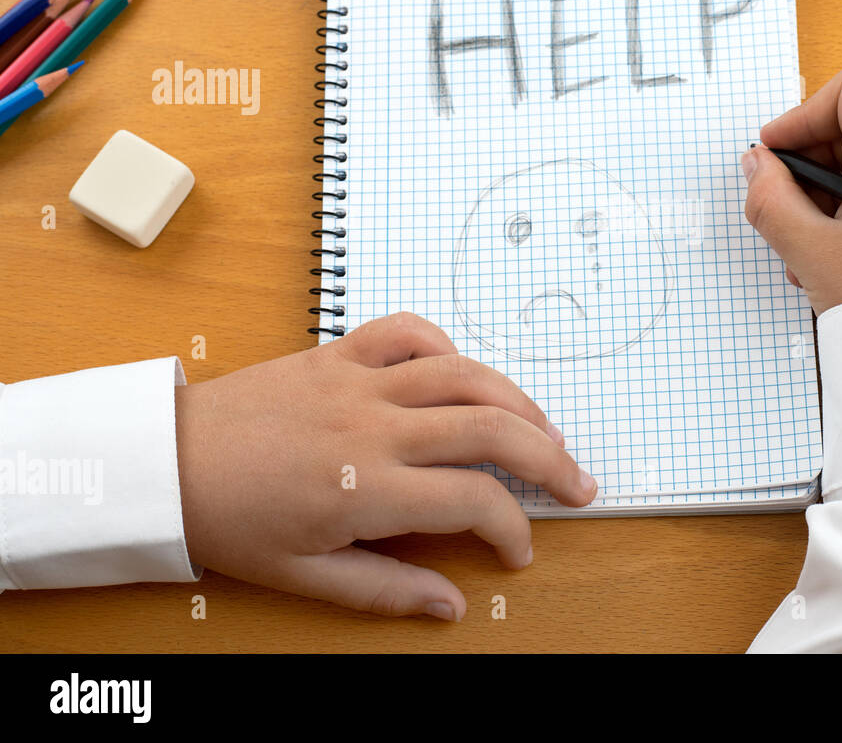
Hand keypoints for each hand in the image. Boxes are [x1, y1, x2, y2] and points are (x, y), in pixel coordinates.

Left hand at [174, 312, 596, 619]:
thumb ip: (387, 589)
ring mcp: (359, 382)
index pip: (474, 501)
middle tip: (579, 482)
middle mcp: (374, 427)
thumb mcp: (306, 575)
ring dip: (518, 400)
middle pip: (491, 429)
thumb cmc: (232, 522)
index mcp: (366, 488)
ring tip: (544, 429)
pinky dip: (446, 345)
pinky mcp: (338, 353)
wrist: (168, 462)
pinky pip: (408, 331)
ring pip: (465, 374)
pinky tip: (463, 374)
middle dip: (550, 458)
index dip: (513, 528)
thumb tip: (452, 605)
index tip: (520, 548)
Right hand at [742, 63, 841, 314]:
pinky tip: (825, 260)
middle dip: (806, 162)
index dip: (803, 113)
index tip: (773, 153)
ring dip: (818, 196)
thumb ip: (771, 199)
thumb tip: (757, 165)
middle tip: (780, 207)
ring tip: (802, 248)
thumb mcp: (811, 250)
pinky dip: (841, 214)